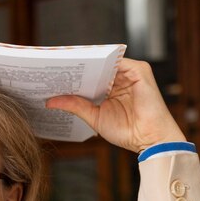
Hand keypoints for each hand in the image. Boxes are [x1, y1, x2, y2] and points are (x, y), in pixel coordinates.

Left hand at [45, 58, 185, 152]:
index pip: (91, 77)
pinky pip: (117, 61)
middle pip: (97, 68)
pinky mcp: (139, 70)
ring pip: (105, 62)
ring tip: (67, 65)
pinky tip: (86, 66)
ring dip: (88, 63)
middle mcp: (121, 79)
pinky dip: (102, 62)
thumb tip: (50, 101)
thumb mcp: (94, 117)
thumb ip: (75, 106)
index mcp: (111, 90)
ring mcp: (130, 73)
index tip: (53, 76)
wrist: (149, 139)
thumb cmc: (127, 131)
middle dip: (78, 69)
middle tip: (55, 69)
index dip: (74, 76)